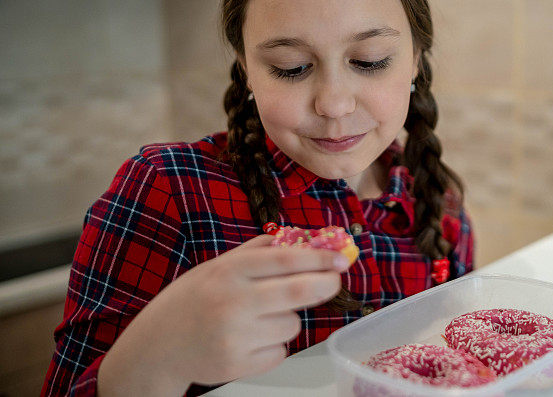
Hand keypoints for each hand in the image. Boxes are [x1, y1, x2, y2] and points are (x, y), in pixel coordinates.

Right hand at [98, 234, 349, 393]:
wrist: (158, 345)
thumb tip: (308, 239)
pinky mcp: (237, 365)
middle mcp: (232, 302)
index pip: (285, 259)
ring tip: (259, 318)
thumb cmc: (196, 298)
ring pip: (292, 324)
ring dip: (289, 318)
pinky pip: (280, 351)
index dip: (319, 257)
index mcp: (229, 271)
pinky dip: (275, 344)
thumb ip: (261, 251)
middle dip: (325, 284)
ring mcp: (235, 336)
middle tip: (335, 281)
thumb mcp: (220, 265)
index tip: (342, 258)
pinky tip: (249, 339)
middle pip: (298, 291)